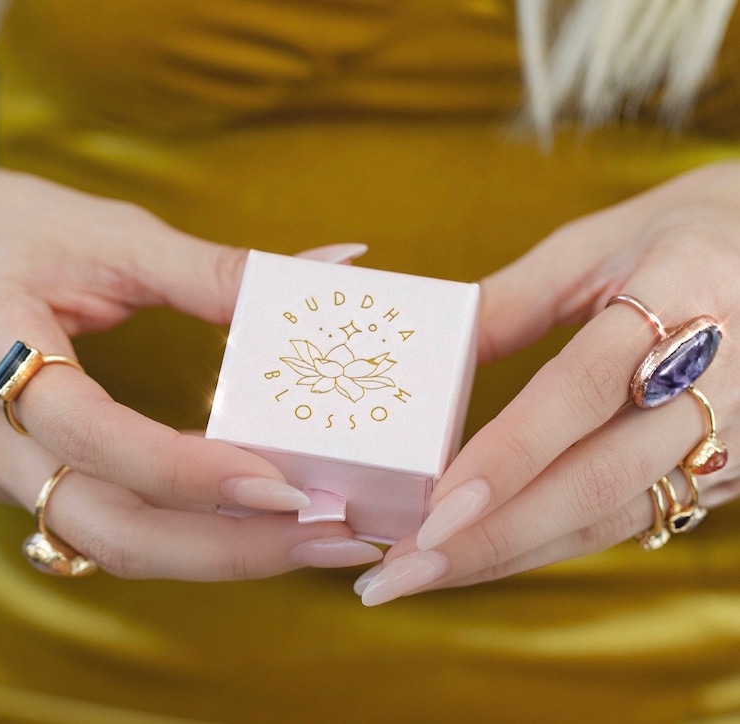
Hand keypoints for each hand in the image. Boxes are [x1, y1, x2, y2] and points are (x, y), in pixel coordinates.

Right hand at [0, 167, 381, 578]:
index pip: (91, 435)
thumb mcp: (111, 237)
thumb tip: (333, 267)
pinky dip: (187, 534)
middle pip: (108, 526)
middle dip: (228, 548)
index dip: (186, 470)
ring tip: (310, 539)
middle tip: (329, 537)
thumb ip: (216, 267)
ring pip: (110, 543)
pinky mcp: (32, 479)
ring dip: (217, 553)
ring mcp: (7, 468)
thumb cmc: (12, 232)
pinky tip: (253, 523)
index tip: (283, 487)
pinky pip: (110, 526)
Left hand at [358, 160, 739, 604]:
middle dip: (492, 536)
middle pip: (596, 478)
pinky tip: (487, 555)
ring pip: (610, 515)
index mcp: (681, 298)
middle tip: (402, 571)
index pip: (583, 390)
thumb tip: (433, 352)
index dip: (509, 452)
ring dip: (511, 553)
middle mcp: (715, 380)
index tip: (435, 505)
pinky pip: (627, 518)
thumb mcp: (596, 243)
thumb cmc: (682, 233)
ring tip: (425, 574)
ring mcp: (729, 435)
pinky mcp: (725, 468)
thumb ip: (513, 299)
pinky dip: (549, 541)